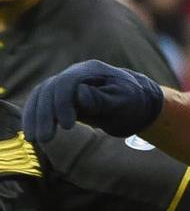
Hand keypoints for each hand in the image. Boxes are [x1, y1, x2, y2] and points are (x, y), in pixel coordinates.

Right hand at [22, 60, 163, 142]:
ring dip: (35, 117)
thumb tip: (78, 94)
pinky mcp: (60, 96)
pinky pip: (40, 102)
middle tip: (45, 140)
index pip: (68, 82)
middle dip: (45, 114)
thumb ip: (101, 98)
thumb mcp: (123, 102)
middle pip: (50, 88)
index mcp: (93, 70)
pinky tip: (31, 132)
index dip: (63, 103)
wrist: (136, 102)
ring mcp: (66, 83)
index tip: (68, 126)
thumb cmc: (132, 102)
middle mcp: (76, 73)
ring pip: (41, 95)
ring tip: (35, 140)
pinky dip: (33, 116)